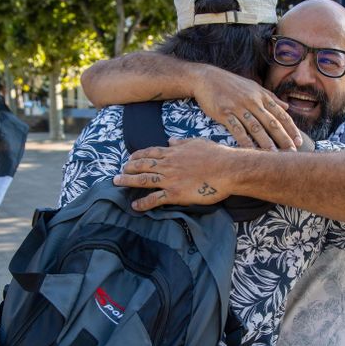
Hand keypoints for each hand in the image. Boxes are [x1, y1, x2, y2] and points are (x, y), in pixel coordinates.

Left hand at [113, 138, 231, 210]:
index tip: (130, 158)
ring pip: (144, 180)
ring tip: (117, 182)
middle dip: (128, 168)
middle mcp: (168, 164)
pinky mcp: (175, 193)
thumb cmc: (216, 155)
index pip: (150, 153)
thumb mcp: (197, 142)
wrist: (227, 169)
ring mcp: (170, 179)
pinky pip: (155, 199)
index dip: (137, 156)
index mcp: (173, 152)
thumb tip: (170, 140)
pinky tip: (135, 205)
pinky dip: (143, 202)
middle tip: (119, 172)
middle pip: (142, 165)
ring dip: (128, 181)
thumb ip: (181, 142)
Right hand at [193, 67, 301, 150]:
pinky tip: (250, 152)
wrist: (206, 77)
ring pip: (256, 127)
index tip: (299, 141)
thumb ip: (271, 97)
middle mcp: (253, 101)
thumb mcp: (253, 86)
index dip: (291, 128)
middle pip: (271, 122)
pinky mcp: (224, 113)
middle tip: (292, 152)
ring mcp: (238, 107)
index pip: (280, 114)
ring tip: (274, 155)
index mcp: (261, 96)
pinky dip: (244, 141)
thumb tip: (287, 106)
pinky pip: (237, 130)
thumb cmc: (231, 83)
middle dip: (283, 138)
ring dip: (266, 143)